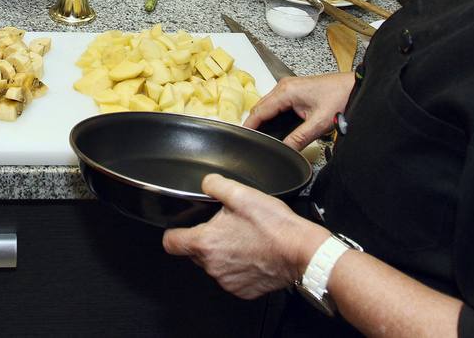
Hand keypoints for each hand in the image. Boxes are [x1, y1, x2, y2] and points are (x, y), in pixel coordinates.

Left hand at [163, 174, 329, 299]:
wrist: (302, 251)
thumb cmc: (274, 225)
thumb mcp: (242, 193)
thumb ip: (215, 184)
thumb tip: (207, 182)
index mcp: (206, 243)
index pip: (170, 243)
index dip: (174, 232)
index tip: (181, 228)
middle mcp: (213, 266)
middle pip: (194, 253)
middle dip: (205, 240)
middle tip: (226, 227)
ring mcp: (227, 281)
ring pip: (214, 265)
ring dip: (222, 254)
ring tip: (243, 239)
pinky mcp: (243, 291)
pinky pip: (231, 278)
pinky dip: (237, 267)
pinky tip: (252, 254)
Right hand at [243, 72, 355, 149]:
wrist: (354, 86)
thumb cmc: (340, 98)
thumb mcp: (319, 123)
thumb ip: (299, 138)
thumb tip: (285, 150)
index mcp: (286, 92)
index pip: (259, 110)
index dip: (249, 125)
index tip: (241, 137)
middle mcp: (284, 86)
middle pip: (260, 106)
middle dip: (254, 123)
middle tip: (250, 140)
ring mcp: (289, 86)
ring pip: (267, 104)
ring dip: (262, 118)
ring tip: (259, 134)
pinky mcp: (295, 90)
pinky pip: (276, 102)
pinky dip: (271, 114)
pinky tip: (272, 125)